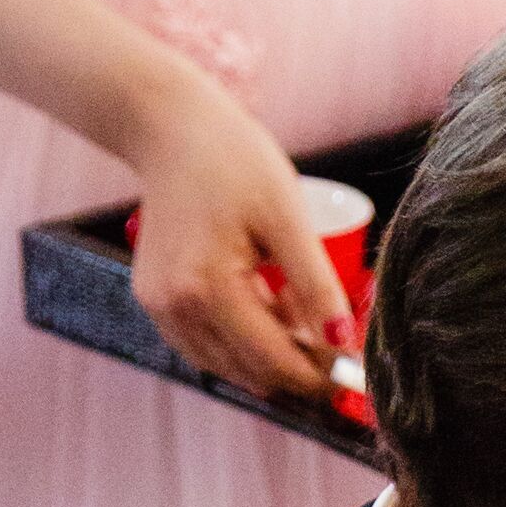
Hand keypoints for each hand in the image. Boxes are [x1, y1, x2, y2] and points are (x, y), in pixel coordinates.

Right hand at [123, 62, 353, 398]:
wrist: (170, 129)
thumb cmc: (232, 160)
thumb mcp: (287, 217)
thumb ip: (315, 285)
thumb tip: (343, 343)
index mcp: (207, 287)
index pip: (273, 362)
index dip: (317, 377)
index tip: (352, 378)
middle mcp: (175, 306)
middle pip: (251, 372)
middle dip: (296, 371)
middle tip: (336, 355)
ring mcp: (158, 307)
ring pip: (227, 366)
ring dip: (268, 359)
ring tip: (300, 322)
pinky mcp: (153, 300)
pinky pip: (204, 346)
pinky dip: (239, 344)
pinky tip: (265, 314)